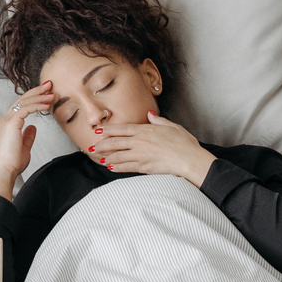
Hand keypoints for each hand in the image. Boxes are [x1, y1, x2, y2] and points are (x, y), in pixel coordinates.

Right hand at [0, 81, 52, 198]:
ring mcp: (7, 120)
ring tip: (52, 94)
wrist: (5, 171)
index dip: (33, 97)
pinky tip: (47, 105)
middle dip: (37, 91)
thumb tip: (33, 127)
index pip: (21, 105)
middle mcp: (5, 119)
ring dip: (39, 96)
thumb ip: (27, 136)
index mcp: (7, 123)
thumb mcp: (23, 147)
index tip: (46, 93)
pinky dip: (37, 105)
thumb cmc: (13, 162)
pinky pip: (26, 109)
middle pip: (22, 99)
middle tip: (50, 85)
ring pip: (24, 101)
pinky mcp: (11, 124)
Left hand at [94, 113, 215, 186]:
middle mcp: (141, 142)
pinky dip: (117, 167)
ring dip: (107, 156)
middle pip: (116, 142)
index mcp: (146, 130)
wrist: (190, 159)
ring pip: (118, 156)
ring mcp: (141, 155)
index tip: (99, 131)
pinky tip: (110, 167)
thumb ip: (158, 120)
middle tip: (92, 146)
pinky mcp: (144, 167)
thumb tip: (149, 114)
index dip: (109, 130)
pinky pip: (127, 167)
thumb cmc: (184, 143)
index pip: (123, 129)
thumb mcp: (172, 126)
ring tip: (98, 157)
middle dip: (102, 144)